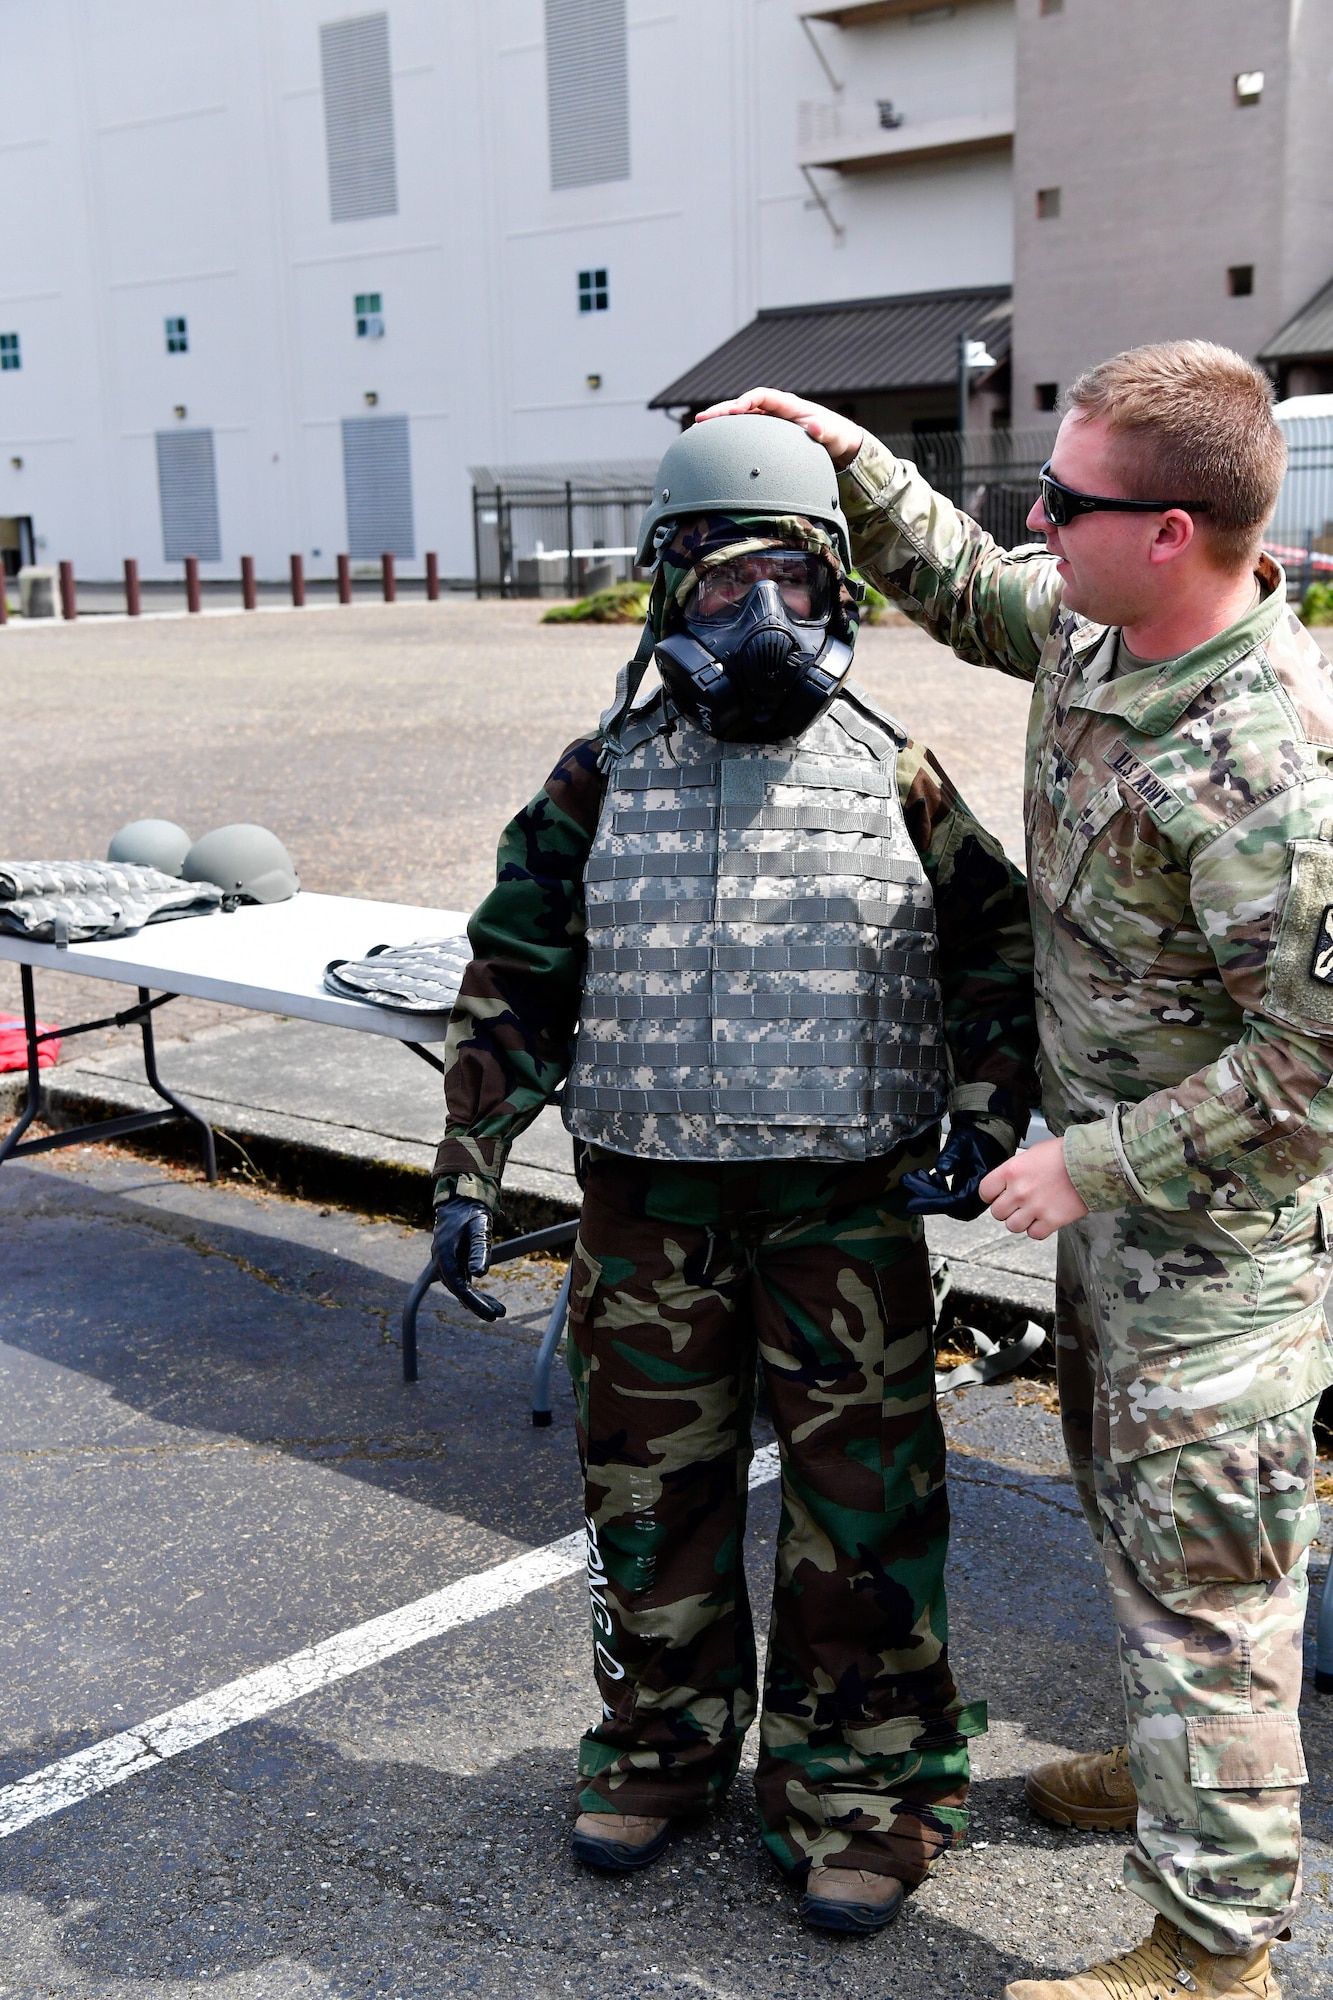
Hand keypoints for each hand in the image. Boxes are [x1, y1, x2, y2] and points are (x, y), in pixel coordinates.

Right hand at [431, 1196, 506, 1320]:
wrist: (461, 1200)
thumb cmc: (471, 1213)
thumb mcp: (479, 1229)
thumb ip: (479, 1250)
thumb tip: (480, 1274)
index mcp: (445, 1257)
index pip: (460, 1288)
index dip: (475, 1303)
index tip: (490, 1315)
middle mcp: (442, 1263)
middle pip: (460, 1291)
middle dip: (479, 1305)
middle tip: (498, 1315)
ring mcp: (447, 1263)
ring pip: (462, 1288)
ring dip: (478, 1300)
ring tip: (498, 1310)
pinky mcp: (454, 1262)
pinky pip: (463, 1281)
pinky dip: (475, 1291)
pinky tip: (486, 1300)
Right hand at [693, 387, 863, 470]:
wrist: (835, 440)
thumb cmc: (832, 434)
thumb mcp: (830, 433)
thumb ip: (822, 430)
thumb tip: (815, 427)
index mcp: (787, 404)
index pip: (761, 396)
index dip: (745, 401)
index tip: (733, 411)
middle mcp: (774, 409)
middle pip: (743, 404)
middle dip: (721, 410)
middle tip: (700, 420)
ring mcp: (768, 419)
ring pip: (739, 416)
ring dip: (719, 421)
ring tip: (698, 428)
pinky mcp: (764, 431)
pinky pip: (742, 428)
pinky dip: (727, 432)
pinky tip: (711, 442)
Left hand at [902, 1122, 1008, 1220]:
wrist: (988, 1139)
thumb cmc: (977, 1141)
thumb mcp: (963, 1144)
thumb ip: (952, 1156)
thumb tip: (942, 1169)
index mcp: (979, 1189)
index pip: (952, 1203)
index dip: (930, 1202)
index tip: (910, 1202)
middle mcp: (976, 1200)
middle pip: (946, 1205)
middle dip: (925, 1193)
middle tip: (906, 1179)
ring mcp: (970, 1201)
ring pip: (945, 1203)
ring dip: (928, 1190)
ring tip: (916, 1173)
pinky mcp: (964, 1197)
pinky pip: (947, 1199)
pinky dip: (934, 1189)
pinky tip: (928, 1176)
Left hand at [979, 1136, 1088, 1240]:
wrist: (1092, 1162)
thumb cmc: (1064, 1154)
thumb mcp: (1032, 1153)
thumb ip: (1016, 1170)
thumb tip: (1007, 1182)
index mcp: (1011, 1171)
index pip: (985, 1191)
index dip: (991, 1195)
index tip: (998, 1195)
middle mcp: (1019, 1191)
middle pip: (997, 1213)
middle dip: (1006, 1209)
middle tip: (1018, 1204)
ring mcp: (1035, 1207)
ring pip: (1013, 1226)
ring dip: (1021, 1221)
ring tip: (1032, 1212)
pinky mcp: (1052, 1220)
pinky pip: (1034, 1234)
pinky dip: (1038, 1229)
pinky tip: (1044, 1218)